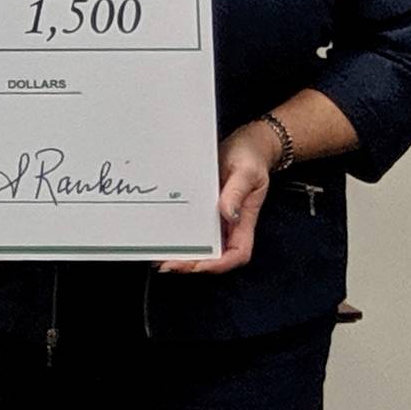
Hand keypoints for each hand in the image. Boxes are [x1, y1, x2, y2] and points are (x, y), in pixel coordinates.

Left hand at [160, 121, 272, 274]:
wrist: (247, 144)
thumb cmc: (251, 158)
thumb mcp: (247, 172)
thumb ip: (236, 192)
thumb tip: (227, 212)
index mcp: (245, 220)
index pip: (238, 254)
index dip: (219, 264)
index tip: (199, 265)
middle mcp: (231, 224)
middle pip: (215, 255)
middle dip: (192, 264)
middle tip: (167, 263)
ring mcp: (217, 218)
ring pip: (202, 245)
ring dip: (183, 254)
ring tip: (159, 256)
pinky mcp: (205, 209)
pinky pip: (193, 228)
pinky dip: (179, 236)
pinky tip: (163, 238)